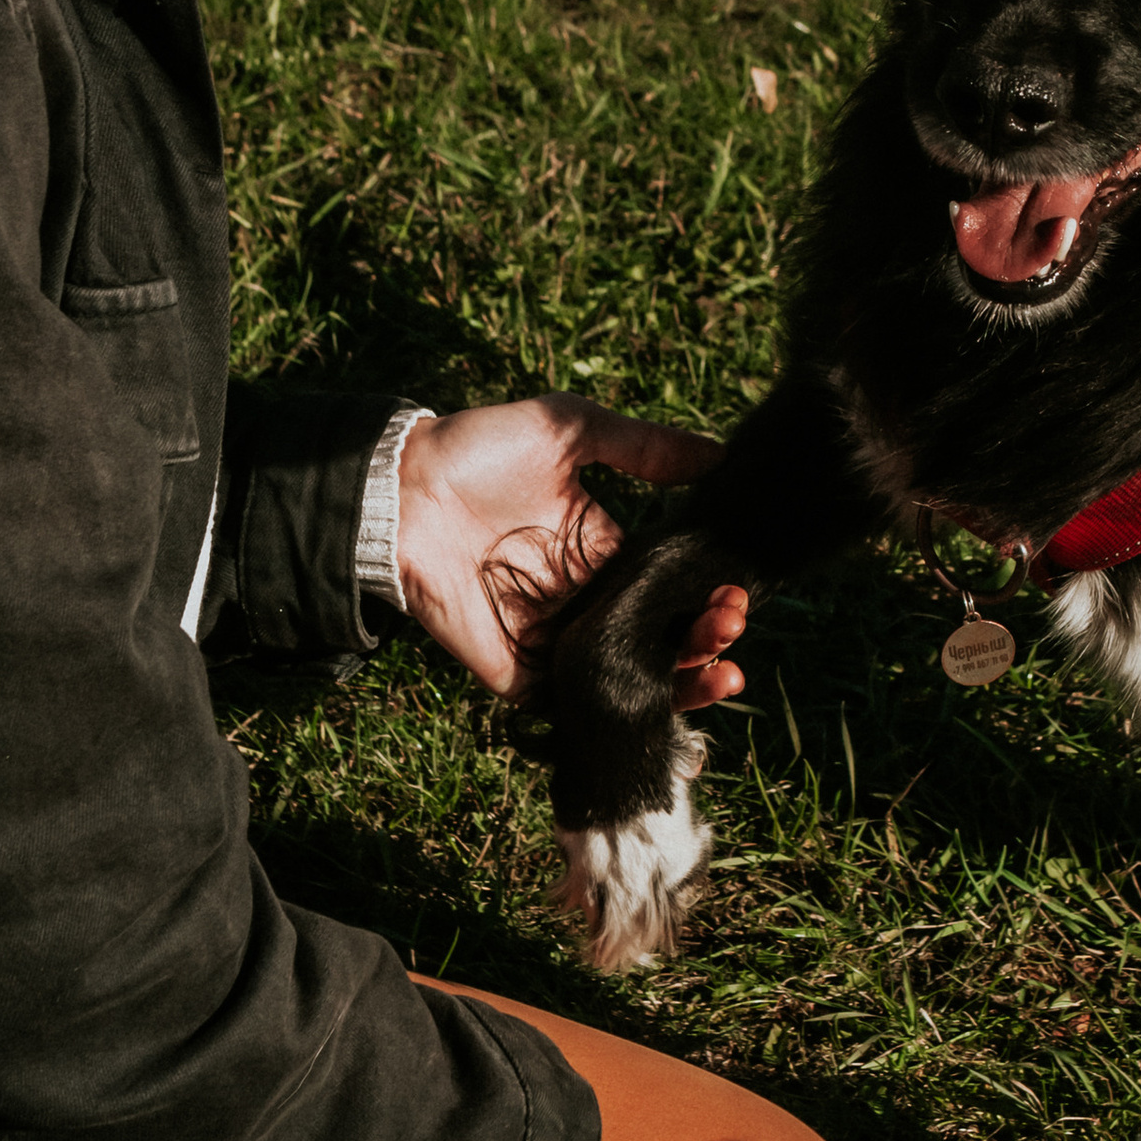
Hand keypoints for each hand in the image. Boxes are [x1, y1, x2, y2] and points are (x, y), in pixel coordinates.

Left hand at [393, 398, 751, 708]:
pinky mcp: (516, 673)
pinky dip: (615, 713)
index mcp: (601, 550)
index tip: (738, 592)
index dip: (708, 595)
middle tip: (731, 625)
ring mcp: (552, 641)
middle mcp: (583, 600)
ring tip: (721, 674)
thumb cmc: (479, 450)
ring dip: (680, 685)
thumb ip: (643, 446)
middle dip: (706, 639)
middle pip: (659, 638)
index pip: (669, 586)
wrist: (401, 488)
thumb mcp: (570, 428)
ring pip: (629, 679)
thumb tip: (720, 453)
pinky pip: (573, 707)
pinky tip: (658, 703)